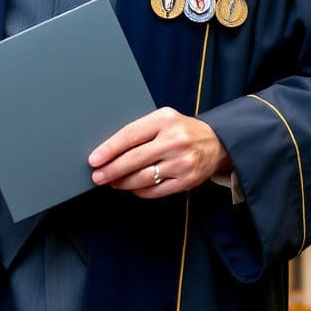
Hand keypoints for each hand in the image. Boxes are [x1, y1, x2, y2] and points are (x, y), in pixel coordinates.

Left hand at [88, 106, 228, 197]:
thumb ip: (140, 131)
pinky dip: (140, 190)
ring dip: (123, 182)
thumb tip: (109, 150)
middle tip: (97, 175)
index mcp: (165, 119)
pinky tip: (132, 187)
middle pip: (134, 159)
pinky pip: (156, 190)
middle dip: (112, 169)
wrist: (216, 143)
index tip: (94, 159)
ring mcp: (182, 162)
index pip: (130, 135)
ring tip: (112, 181)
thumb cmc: (181, 130)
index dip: (109, 149)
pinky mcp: (187, 181)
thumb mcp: (163, 119)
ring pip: (143, 177)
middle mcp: (175, 140)